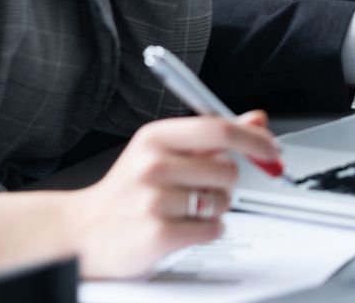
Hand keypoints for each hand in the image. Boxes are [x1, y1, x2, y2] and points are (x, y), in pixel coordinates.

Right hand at [63, 110, 279, 279]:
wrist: (83, 233)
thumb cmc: (129, 191)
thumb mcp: (163, 152)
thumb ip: (211, 136)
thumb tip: (257, 119)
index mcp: (155, 137)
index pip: (218, 128)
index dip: (253, 139)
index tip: (272, 149)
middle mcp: (152, 165)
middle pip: (226, 170)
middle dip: (224, 183)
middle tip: (197, 190)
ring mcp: (152, 201)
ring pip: (222, 202)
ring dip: (213, 210)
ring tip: (181, 211)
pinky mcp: (157, 235)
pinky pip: (211, 229)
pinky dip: (206, 231)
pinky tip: (182, 229)